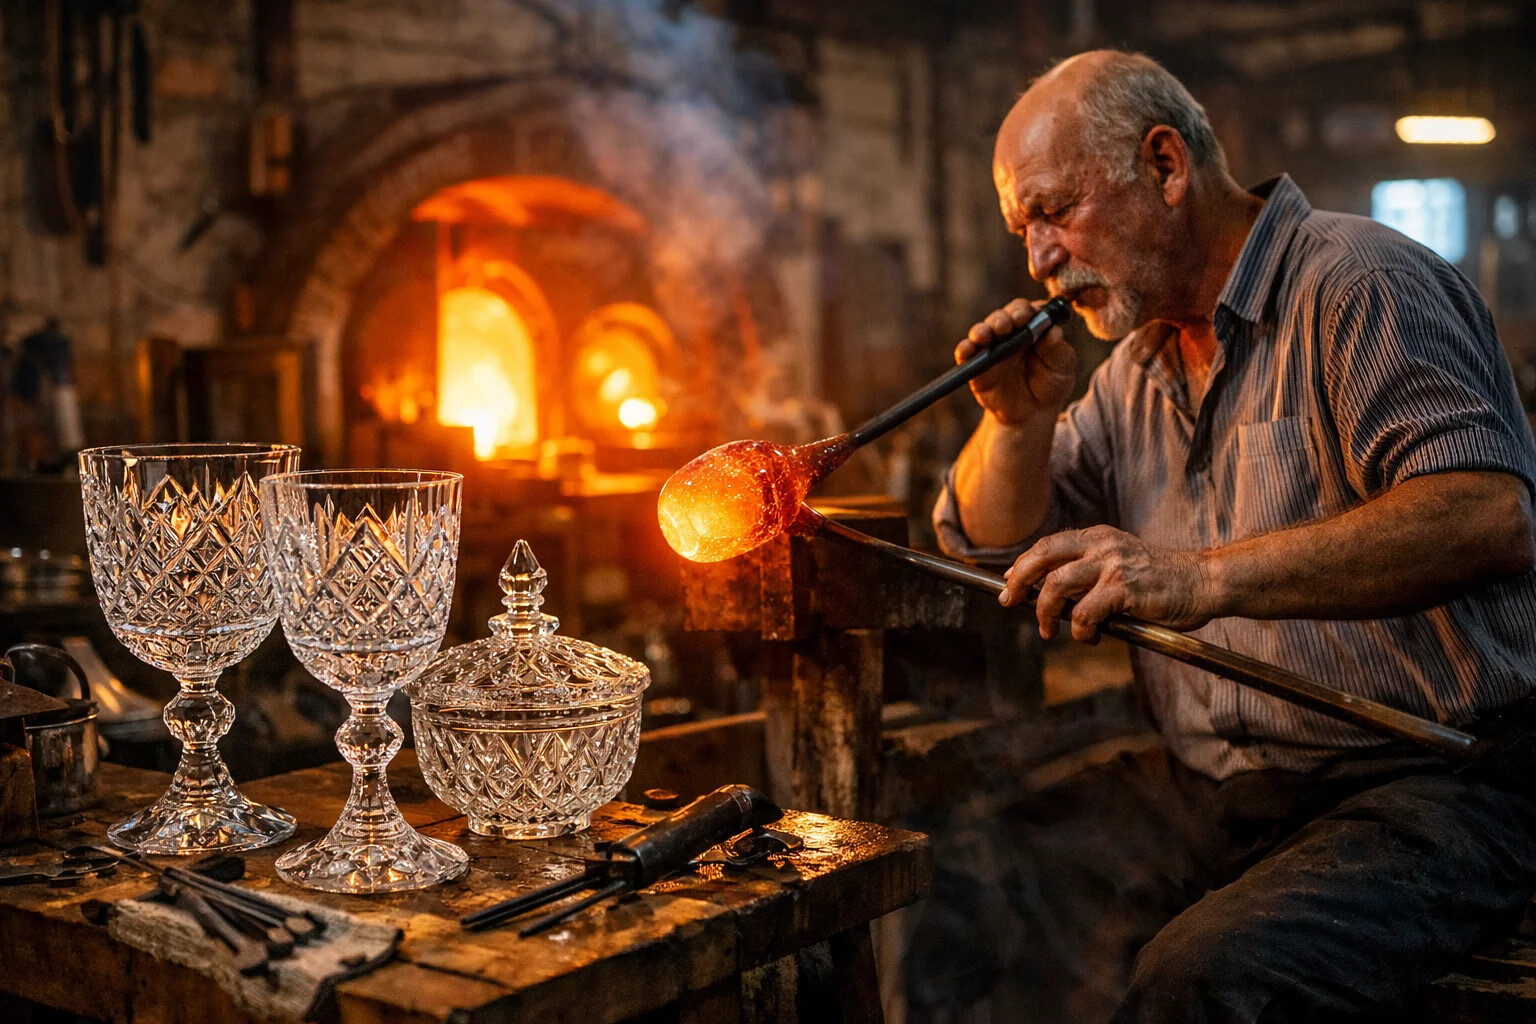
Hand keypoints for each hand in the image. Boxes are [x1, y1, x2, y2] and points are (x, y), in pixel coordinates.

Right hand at [958, 298, 1076, 424]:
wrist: (1031, 415)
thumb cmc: (1051, 386)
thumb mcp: (1062, 369)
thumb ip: (1058, 351)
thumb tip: (1054, 332)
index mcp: (1034, 328)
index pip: (1028, 310)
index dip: (1025, 310)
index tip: (1025, 317)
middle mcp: (1011, 333)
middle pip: (1003, 316)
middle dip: (1002, 318)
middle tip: (1004, 326)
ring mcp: (992, 347)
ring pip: (982, 330)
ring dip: (981, 330)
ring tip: (983, 336)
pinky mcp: (977, 365)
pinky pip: (966, 353)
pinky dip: (964, 349)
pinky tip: (967, 350)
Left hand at [999, 526, 1218, 639]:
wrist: (1204, 582)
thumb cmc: (1161, 582)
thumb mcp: (1120, 564)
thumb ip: (1089, 572)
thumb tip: (1050, 595)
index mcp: (1098, 537)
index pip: (1048, 544)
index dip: (1023, 563)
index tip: (1009, 582)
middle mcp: (1102, 545)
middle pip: (1043, 556)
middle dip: (1019, 580)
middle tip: (1010, 601)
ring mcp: (1112, 565)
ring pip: (1056, 585)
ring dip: (1044, 612)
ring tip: (1048, 630)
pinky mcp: (1124, 588)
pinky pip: (1083, 612)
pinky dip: (1078, 630)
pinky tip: (1090, 637)